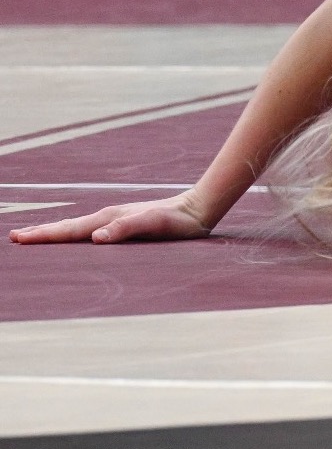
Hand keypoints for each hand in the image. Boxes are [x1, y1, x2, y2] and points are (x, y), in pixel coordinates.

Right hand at [9, 191, 212, 244]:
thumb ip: (125, 229)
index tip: (19, 238)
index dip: (44, 236)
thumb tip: (95, 238)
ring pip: (78, 227)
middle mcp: (108, 218)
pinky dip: (76, 234)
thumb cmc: (176, 220)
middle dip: (42, 233)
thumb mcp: (152, 224)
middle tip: (16, 237)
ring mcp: (116, 220)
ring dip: (56, 233)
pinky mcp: (125, 224)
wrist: (197, 210)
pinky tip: (78, 238)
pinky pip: (92, 230)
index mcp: (108, 219)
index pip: (70, 230)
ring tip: (37, 236)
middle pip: (68, 227)